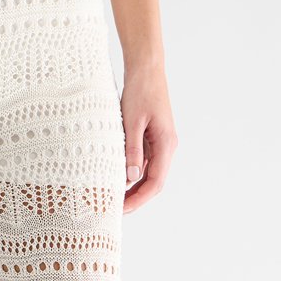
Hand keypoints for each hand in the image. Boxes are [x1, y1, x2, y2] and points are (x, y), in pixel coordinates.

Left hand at [120, 64, 177, 213]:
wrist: (146, 69)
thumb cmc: (140, 91)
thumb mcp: (132, 122)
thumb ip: (132, 151)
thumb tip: (131, 178)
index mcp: (166, 144)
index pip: (155, 182)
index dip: (139, 199)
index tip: (122, 210)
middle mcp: (167, 147)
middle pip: (153, 183)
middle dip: (136, 199)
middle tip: (115, 211)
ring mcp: (160, 144)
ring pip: (149, 175)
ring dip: (134, 189)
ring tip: (114, 200)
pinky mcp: (152, 140)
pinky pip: (144, 164)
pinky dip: (132, 175)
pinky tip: (118, 180)